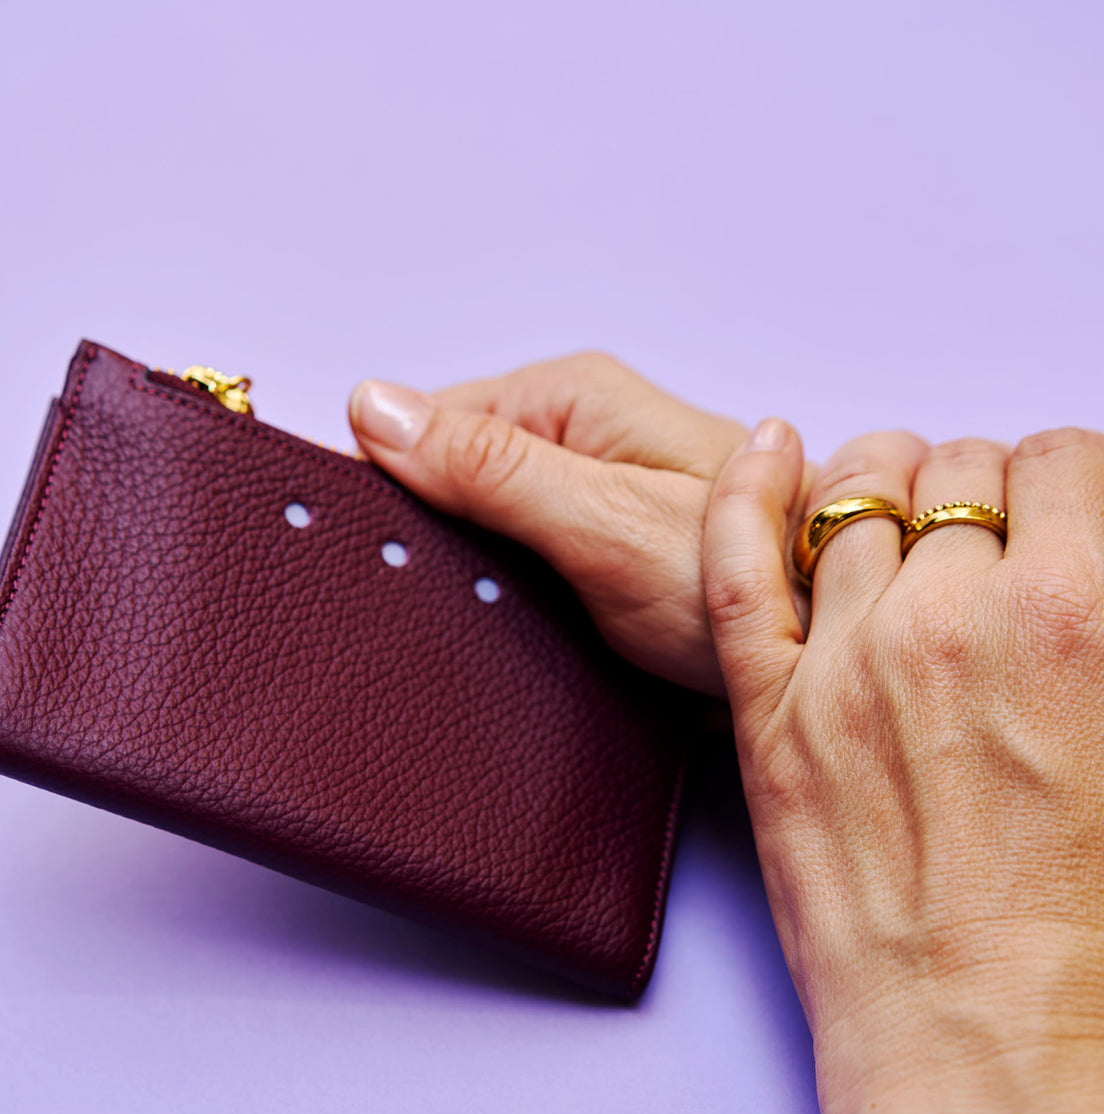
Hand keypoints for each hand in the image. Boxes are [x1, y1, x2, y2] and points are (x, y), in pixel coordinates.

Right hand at [349, 352, 768, 692]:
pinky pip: (518, 551)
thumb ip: (491, 467)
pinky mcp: (598, 540)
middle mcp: (576, 430)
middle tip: (407, 599)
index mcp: (569, 399)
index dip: (383, 482)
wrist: (827, 640)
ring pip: (480, 515)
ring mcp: (589, 487)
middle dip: (422, 528)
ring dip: (460, 563)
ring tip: (447, 618)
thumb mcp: (604, 522)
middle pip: (449, 466)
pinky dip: (498, 585)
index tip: (359, 549)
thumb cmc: (740, 581)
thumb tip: (375, 407)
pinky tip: (493, 624)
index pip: (424, 421)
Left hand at [702, 421, 1103, 1113]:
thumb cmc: (1090, 922)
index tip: (1048, 510)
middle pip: (955, 473)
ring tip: (892, 521)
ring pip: (850, 500)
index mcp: (1078, 616)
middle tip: (976, 538)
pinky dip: (743, 491)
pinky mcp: (767, 708)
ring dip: (879, 491)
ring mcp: (843, 660)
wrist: (993, 1040)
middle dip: (974, 491)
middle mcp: (953, 619)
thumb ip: (1100, 620)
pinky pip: (734, 561)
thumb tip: (1078, 561)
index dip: (1057, 481)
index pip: (1060, 462)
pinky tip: (766, 446)